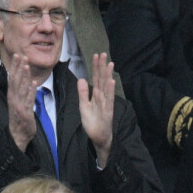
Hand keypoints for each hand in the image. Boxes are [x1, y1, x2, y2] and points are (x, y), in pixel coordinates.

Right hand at [7, 54, 37, 151]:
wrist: (18, 134)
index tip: (18, 55)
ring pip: (21, 88)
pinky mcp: (25, 112)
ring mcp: (18, 105)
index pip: (12, 77)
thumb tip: (24, 79)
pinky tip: (34, 83)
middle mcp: (13, 98)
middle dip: (19, 67)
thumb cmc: (19, 118)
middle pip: (15, 80)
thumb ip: (20, 91)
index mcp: (11, 95)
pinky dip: (31, 91)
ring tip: (27, 66)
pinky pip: (29, 100)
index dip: (14, 66)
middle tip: (22, 56)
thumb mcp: (18, 102)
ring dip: (24, 76)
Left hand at [77, 53, 114, 167]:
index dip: (96, 68)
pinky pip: (109, 100)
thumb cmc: (92, 123)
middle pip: (102, 80)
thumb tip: (81, 79)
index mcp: (96, 96)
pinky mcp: (107, 112)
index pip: (96, 79)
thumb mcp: (84, 106)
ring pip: (106, 88)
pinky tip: (111, 82)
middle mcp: (102, 98)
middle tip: (103, 54)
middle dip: (102, 67)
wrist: (99, 138)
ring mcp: (106, 105)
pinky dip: (110, 91)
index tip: (96, 55)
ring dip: (108, 76)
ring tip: (109, 64)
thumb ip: (82, 93)